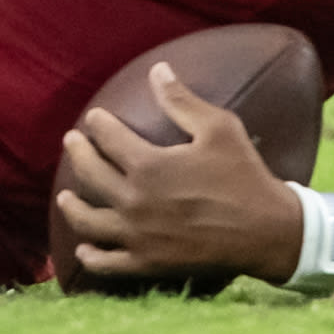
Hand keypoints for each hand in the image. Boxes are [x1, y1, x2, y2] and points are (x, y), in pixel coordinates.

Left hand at [53, 64, 303, 287]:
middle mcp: (136, 202)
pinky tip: (84, 249)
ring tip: (66, 197)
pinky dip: (92, 257)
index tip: (94, 117)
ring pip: (90, 221)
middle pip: (90, 175)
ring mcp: (139, 236)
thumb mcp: (218, 128)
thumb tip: (157, 69)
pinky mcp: (149, 264)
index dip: (98, 124)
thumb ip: (181, 100)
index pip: (108, 138)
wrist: (268, 232)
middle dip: (77, 154)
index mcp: (150, 166)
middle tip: (71, 142)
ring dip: (73, 207)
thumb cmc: (243, 175)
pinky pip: (109, 264)